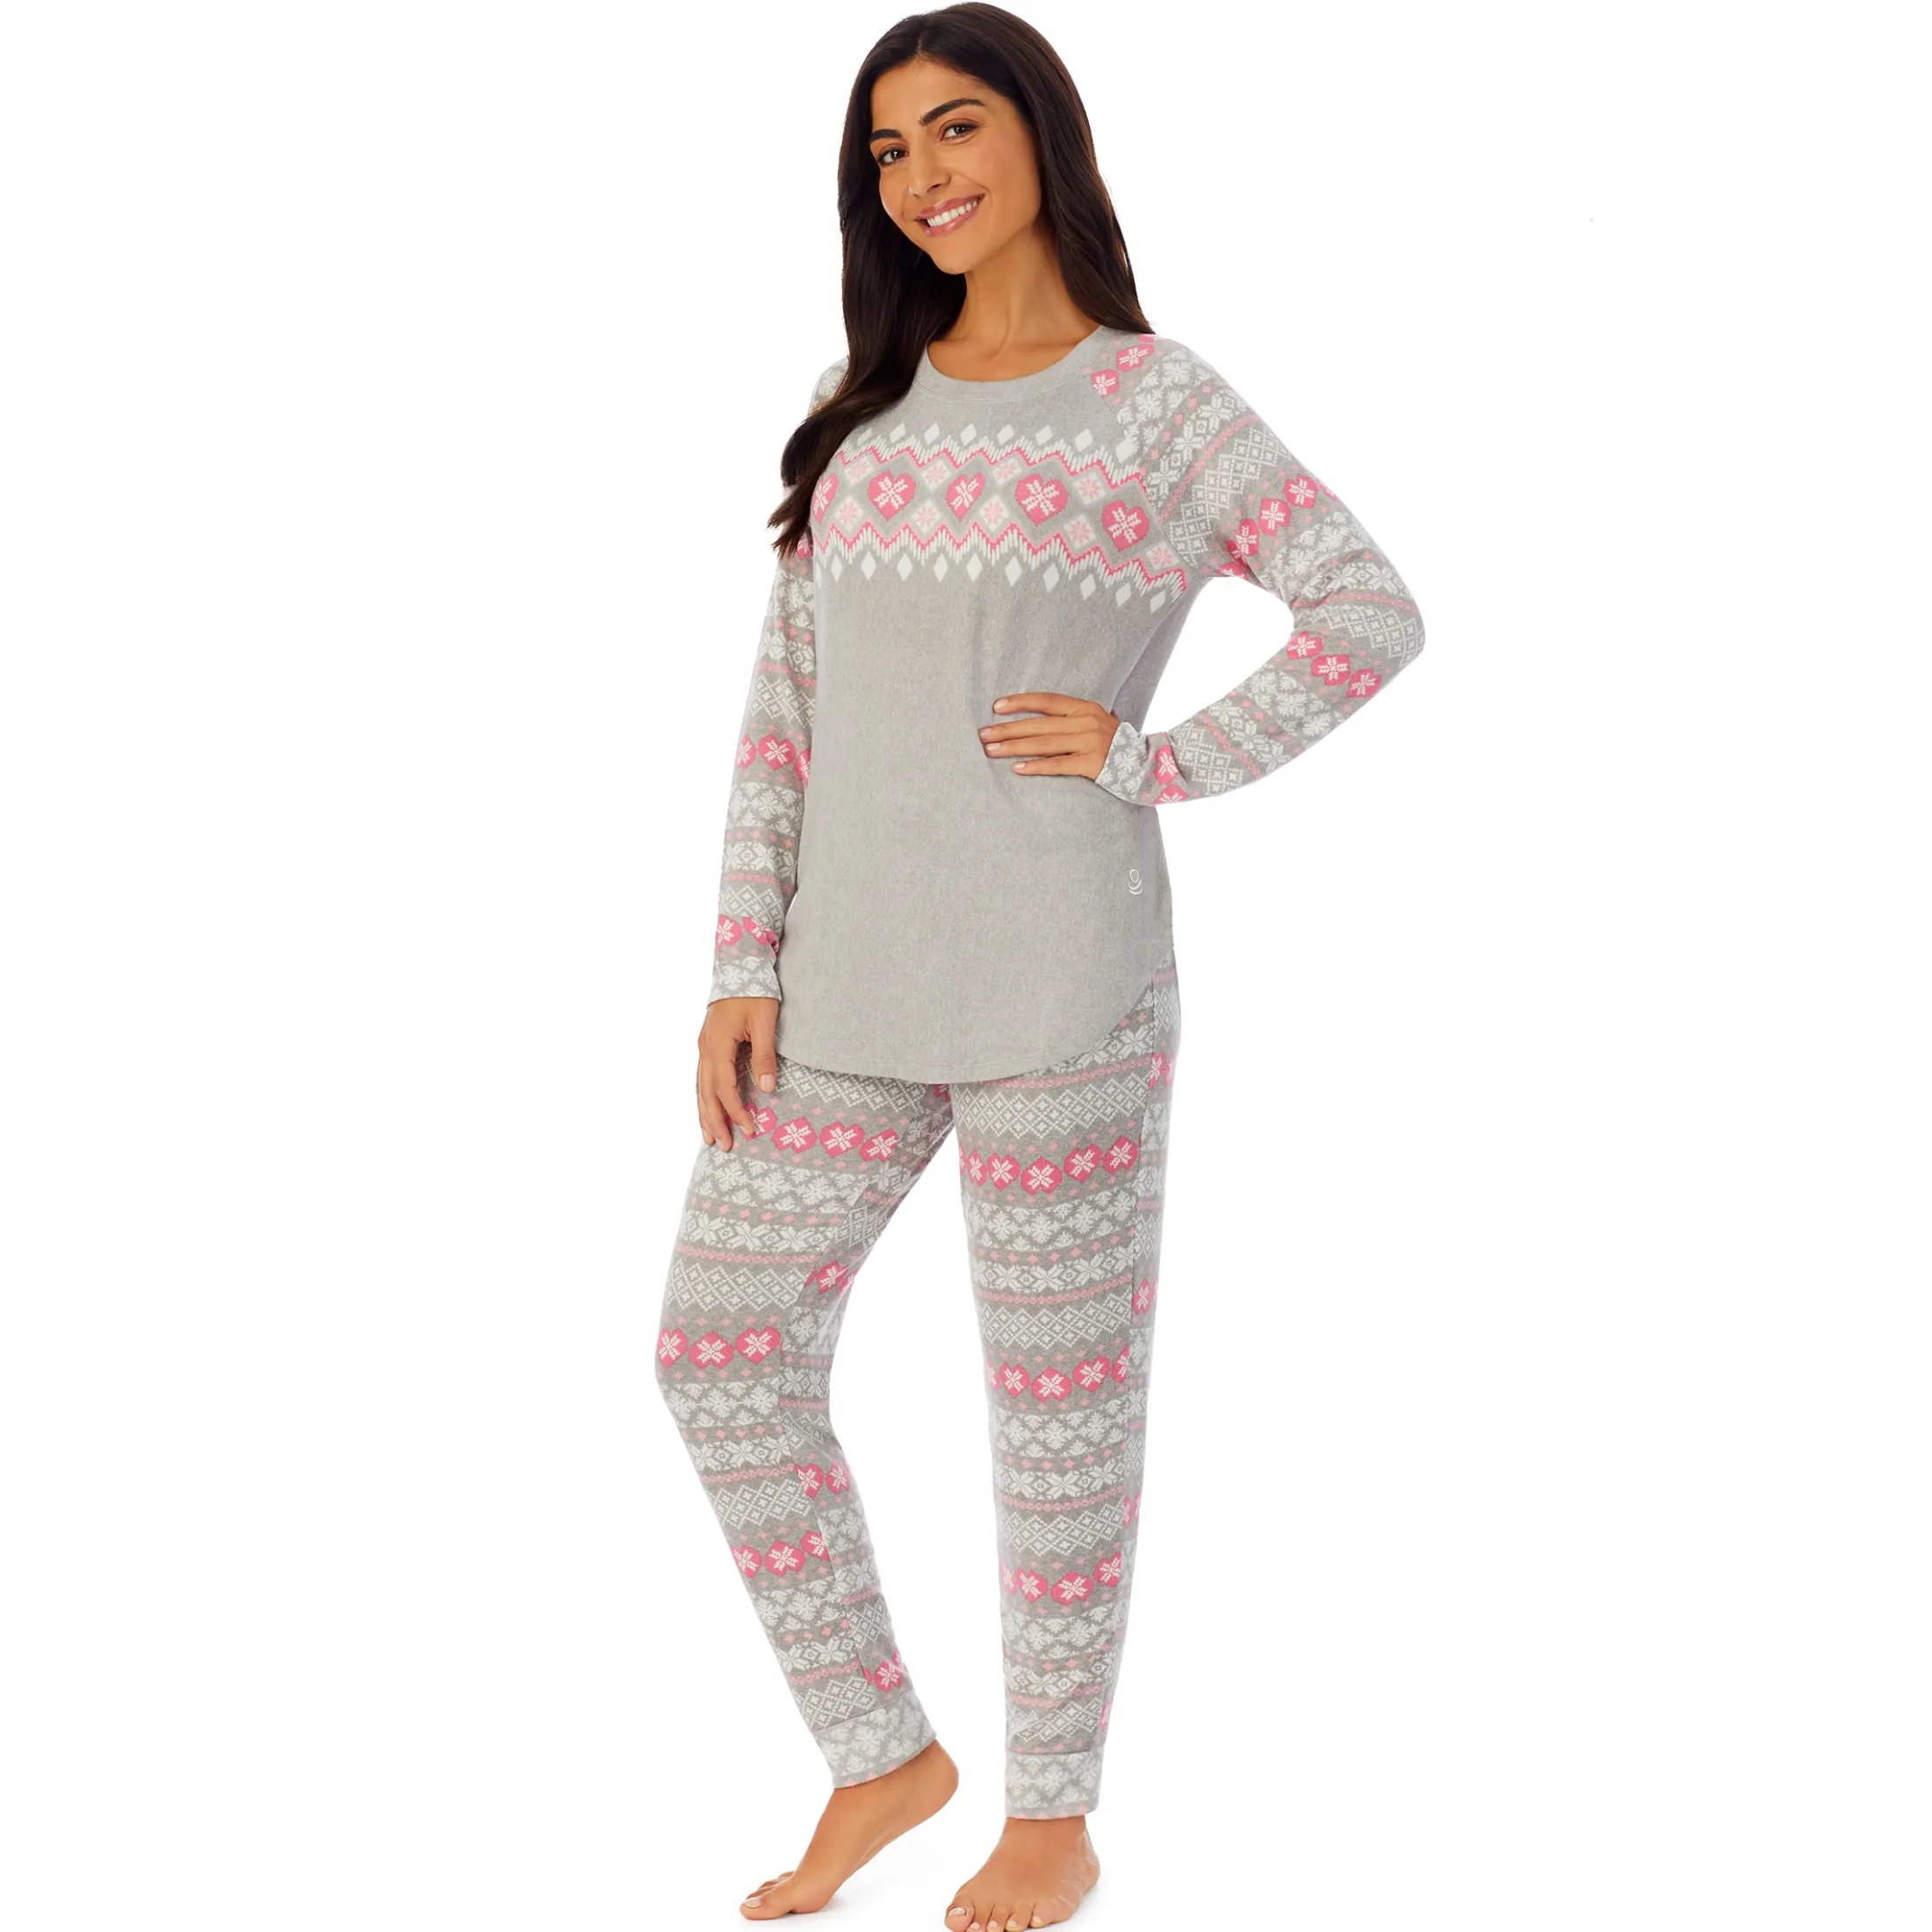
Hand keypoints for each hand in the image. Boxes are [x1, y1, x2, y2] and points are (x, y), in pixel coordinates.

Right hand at [697, 996, 777, 1151]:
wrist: (740, 967)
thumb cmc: (755, 993)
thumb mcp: (764, 1023)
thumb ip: (764, 1056)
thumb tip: (767, 1089)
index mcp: (717, 1045)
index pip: (725, 1088)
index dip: (737, 1111)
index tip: (751, 1129)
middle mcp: (705, 1048)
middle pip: (706, 1093)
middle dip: (715, 1121)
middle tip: (723, 1146)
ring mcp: (703, 1046)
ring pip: (699, 1087)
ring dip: (704, 1113)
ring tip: (709, 1137)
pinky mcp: (707, 1043)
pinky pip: (702, 1077)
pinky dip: (703, 1097)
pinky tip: (706, 1108)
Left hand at [976, 692, 1120, 778]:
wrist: (1151, 764)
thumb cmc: (1119, 745)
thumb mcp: (1100, 722)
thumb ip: (1075, 717)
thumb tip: (1043, 714)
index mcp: (1085, 708)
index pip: (1047, 701)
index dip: (1020, 703)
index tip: (996, 707)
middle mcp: (1086, 722)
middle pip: (1039, 724)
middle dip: (1007, 729)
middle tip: (983, 734)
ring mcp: (1090, 742)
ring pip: (1044, 744)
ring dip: (1014, 747)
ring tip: (991, 750)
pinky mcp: (1093, 764)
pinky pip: (1058, 765)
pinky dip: (1036, 766)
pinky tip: (1017, 768)